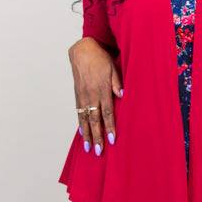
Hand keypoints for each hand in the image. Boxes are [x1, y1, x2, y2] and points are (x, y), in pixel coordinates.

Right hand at [69, 37, 122, 154]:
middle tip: (98, 151)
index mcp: (102, 89)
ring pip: (85, 118)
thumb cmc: (101, 59)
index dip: (110, 127)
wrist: (82, 50)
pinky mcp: (77, 95)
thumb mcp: (113, 68)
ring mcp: (82, 96)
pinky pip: (79, 112)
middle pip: (95, 119)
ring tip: (88, 148)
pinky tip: (82, 133)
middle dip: (97, 136)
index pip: (107, 112)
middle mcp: (91, 94)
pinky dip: (80, 124)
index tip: (112, 139)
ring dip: (87, 134)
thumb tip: (123, 95)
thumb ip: (118, 83)